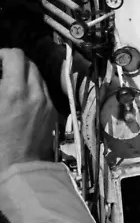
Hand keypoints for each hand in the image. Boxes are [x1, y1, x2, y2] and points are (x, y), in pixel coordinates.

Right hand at [0, 49, 55, 175]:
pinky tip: (20, 97)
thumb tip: (2, 79)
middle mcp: (34, 92)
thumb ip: (0, 88)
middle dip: (12, 61)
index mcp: (13, 91)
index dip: (1, 54)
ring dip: (23, 74)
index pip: (13, 56)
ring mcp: (46, 102)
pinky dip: (32, 88)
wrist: (20, 168)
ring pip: (37, 76)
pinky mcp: (53, 112)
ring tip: (9, 83)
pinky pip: (44, 91)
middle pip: (28, 62)